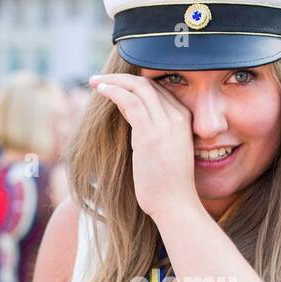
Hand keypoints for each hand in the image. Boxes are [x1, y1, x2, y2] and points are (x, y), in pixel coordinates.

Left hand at [89, 72, 199, 220]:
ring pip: (138, 88)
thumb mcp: (163, 149)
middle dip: (122, 77)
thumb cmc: (166, 183)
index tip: (115, 85)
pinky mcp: (149, 133)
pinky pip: (129, 100)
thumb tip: (127, 113)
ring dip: (113, 81)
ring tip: (96, 82)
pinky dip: (113, 91)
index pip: (159, 89)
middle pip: (149, 83)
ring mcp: (165, 124)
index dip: (134, 83)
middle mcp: (177, 117)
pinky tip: (101, 90)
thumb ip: (151, 129)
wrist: (175, 204)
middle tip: (101, 79)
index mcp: (184, 119)